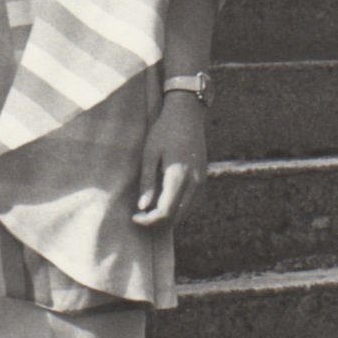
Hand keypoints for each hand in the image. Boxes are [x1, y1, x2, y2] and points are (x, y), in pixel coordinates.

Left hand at [132, 91, 208, 227]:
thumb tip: (142, 207)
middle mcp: (194, 183)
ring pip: (186, 212)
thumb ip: (147, 182)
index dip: (148, 220)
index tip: (134, 217)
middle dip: (157, 222)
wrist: (187, 115)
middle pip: (177, 217)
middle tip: (140, 217)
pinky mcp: (203, 179)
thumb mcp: (149, 155)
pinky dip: (178, 208)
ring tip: (149, 211)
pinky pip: (192, 203)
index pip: (165, 212)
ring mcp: (201, 181)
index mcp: (178, 177)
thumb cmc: (163, 132)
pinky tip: (164, 202)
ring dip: (169, 217)